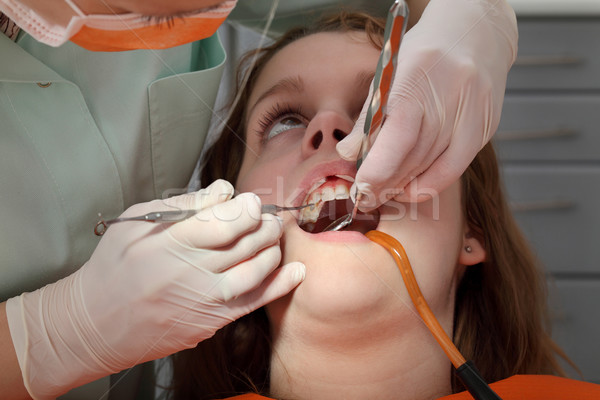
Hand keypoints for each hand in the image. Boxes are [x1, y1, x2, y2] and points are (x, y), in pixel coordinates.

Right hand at [6, 179, 304, 398]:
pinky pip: (253, 303)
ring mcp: (202, 302)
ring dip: (273, 250)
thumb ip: (184, 206)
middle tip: (269, 216)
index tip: (252, 201)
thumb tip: (224, 190)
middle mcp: (189, 274)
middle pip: (243, 244)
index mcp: (168, 244)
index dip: (245, 209)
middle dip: (264, 225)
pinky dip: (279, 286)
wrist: (97, 325)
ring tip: (274, 235)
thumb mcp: (137, 224)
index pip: (222, 223)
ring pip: (254, 272)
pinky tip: (296, 270)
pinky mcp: (210, 323)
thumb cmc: (115, 267)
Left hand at [337, 0, 516, 208]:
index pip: (399, 134)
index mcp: (418, 77)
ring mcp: (473, 113)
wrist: (477, 33)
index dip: (379, 168)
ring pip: (435, 165)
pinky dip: (432, 182)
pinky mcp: (486, 127)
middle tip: (365, 197)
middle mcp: (452, 95)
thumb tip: (348, 154)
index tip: (360, 188)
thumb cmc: (423, 54)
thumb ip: (369, 115)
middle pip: (415, 156)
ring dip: (406, 185)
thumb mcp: (389, 73)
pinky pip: (456, 166)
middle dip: (386, 182)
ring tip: (384, 194)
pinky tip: (412, 188)